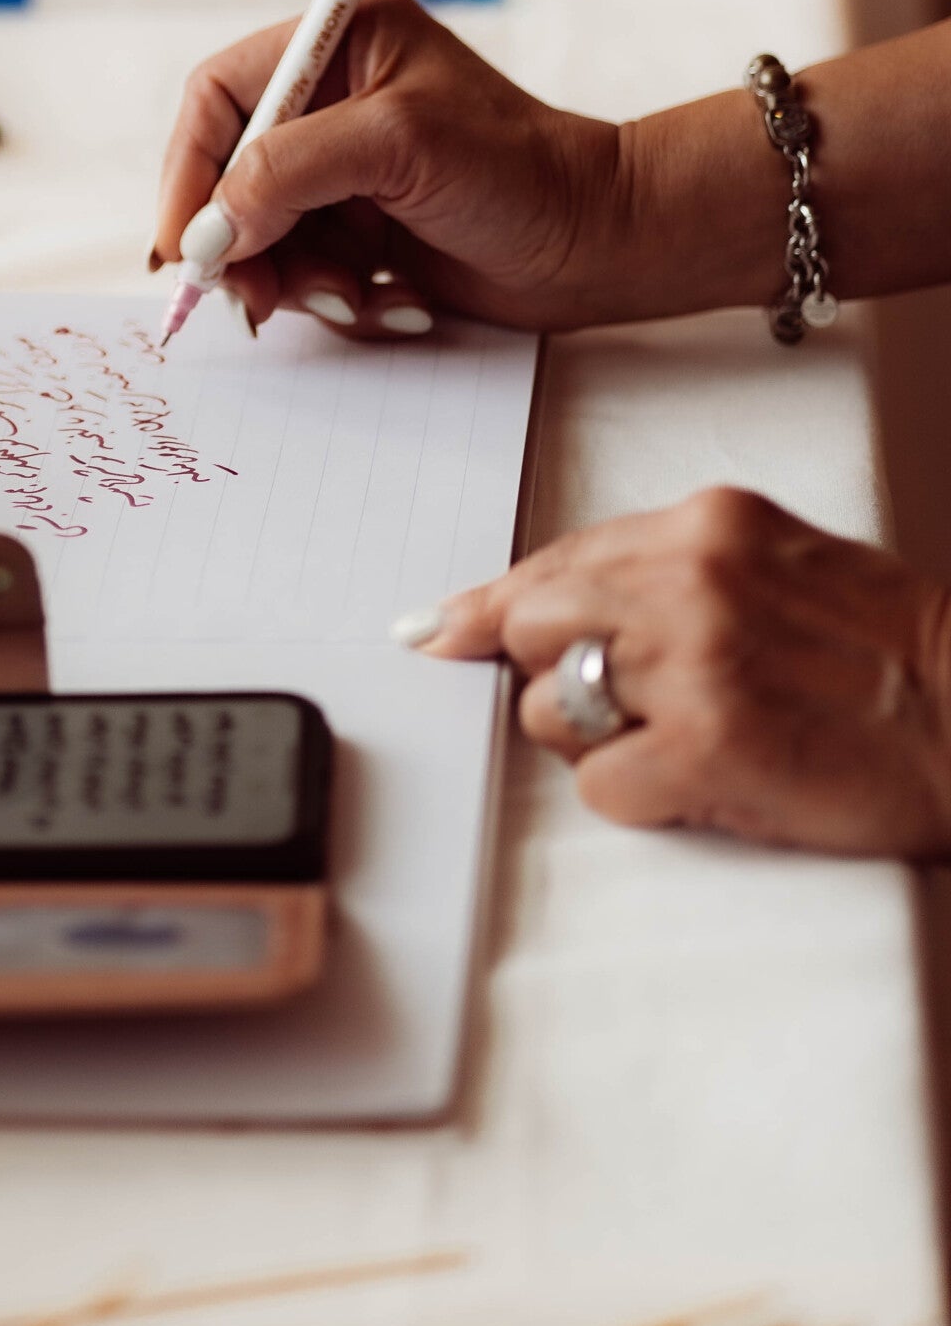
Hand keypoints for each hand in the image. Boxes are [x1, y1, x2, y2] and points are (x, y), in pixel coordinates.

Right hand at [154, 0, 631, 336]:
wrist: (603, 246)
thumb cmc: (521, 173)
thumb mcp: (397, 147)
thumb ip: (287, 172)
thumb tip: (206, 229)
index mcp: (339, 44)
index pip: (220, 98)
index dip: (190, 170)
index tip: (186, 244)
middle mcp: (334, 102)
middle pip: (229, 175)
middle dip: (241, 242)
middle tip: (255, 298)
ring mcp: (347, 172)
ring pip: (262, 236)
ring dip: (294, 280)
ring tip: (354, 296)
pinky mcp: (364, 232)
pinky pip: (304, 273)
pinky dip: (334, 298)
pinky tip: (392, 301)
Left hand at [414, 487, 950, 857]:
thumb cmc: (889, 653)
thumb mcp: (779, 564)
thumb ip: (669, 571)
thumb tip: (551, 598)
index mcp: (706, 526)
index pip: (555, 560)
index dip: (490, 605)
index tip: (437, 629)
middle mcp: (688, 581)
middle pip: (531, 627)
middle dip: (555, 674)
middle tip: (622, 705)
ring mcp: (692, 664)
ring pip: (550, 710)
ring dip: (600, 742)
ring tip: (689, 741)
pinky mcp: (705, 748)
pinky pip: (599, 785)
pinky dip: (640, 799)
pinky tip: (704, 784)